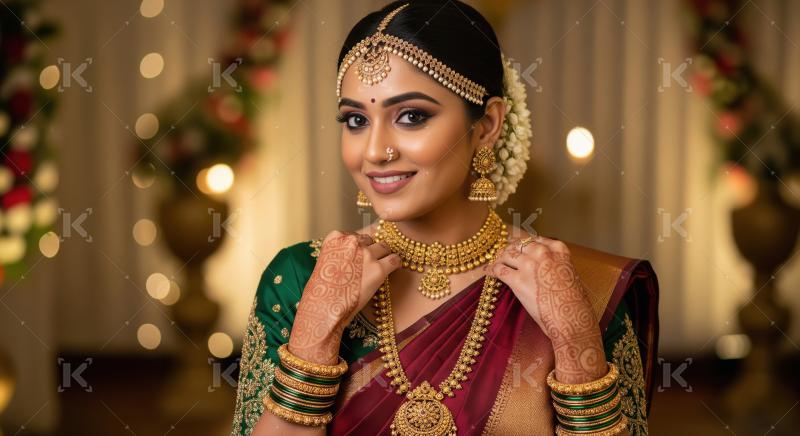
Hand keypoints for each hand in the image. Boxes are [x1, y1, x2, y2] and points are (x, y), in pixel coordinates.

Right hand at [289, 230, 400, 363]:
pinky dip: (395, 264)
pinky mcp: (378, 269)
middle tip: (369, 264)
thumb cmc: (321, 290)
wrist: (324, 307)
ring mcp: (366, 254)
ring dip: (384, 256)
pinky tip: (394, 269)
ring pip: (384, 247)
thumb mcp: (324, 263)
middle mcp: (351, 242)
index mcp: (335, 238)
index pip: (355, 235)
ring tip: (381, 267)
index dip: (358, 247)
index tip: (358, 257)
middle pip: (370, 239)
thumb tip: (354, 255)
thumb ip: (339, 253)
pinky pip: (394, 259)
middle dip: (370, 250)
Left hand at [483, 235, 606, 382]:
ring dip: (498, 258)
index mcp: (558, 249)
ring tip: (494, 262)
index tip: (516, 246)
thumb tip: (539, 267)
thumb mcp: (569, 274)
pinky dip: (491, 270)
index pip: (535, 239)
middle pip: (519, 245)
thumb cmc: (573, 302)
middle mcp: (543, 253)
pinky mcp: (518, 280)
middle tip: (502, 254)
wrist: (571, 319)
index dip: (523, 243)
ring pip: (507, 254)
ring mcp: (529, 265)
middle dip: (509, 249)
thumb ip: (554, 265)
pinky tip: (487, 272)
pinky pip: (499, 270)